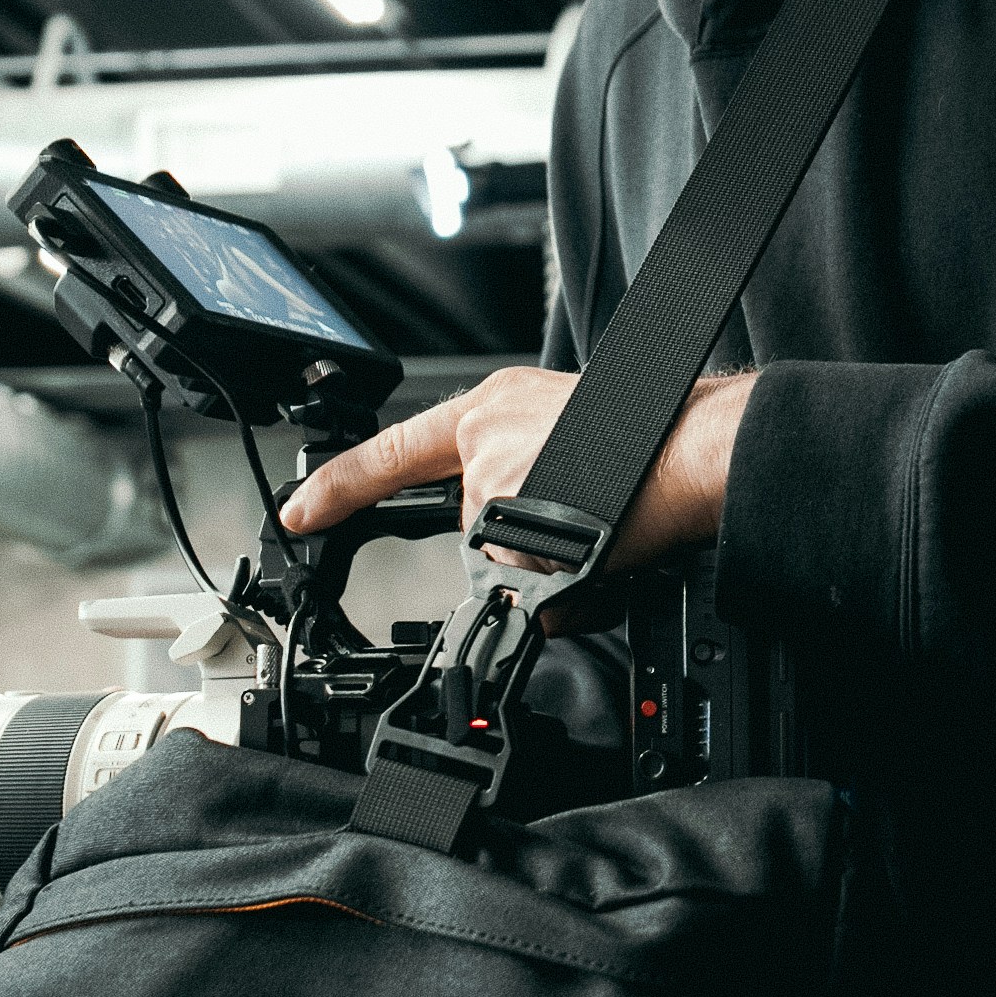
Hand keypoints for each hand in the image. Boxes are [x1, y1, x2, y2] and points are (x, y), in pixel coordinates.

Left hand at [283, 362, 754, 582]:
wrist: (697, 444)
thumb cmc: (657, 436)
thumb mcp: (570, 433)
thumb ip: (524, 466)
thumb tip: (519, 528)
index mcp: (491, 407)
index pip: (392, 448)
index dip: (338, 485)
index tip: (298, 510)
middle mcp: (480, 440)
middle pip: (471, 526)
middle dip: (521, 541)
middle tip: (584, 513)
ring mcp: (492, 482)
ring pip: (500, 562)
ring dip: (546, 563)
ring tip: (602, 522)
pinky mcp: (511, 522)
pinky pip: (524, 587)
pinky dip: (563, 589)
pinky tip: (599, 547)